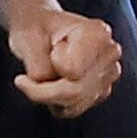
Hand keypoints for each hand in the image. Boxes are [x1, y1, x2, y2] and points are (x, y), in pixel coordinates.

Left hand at [0, 0, 126, 117]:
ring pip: (74, 104)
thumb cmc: (36, 28)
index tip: (48, 48)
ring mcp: (109, 74)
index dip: (50, 64)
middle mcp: (110, 53)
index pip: (73, 71)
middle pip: (75, 91)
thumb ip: (37, 63)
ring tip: (46, 71)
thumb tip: (47, 85)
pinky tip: (53, 82)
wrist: (42, 30)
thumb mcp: (26, 37)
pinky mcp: (101, 92)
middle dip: (45, 89)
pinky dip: (56, 102)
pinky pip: (73, 109)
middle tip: (32, 70)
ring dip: (49, 96)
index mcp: (98, 32)